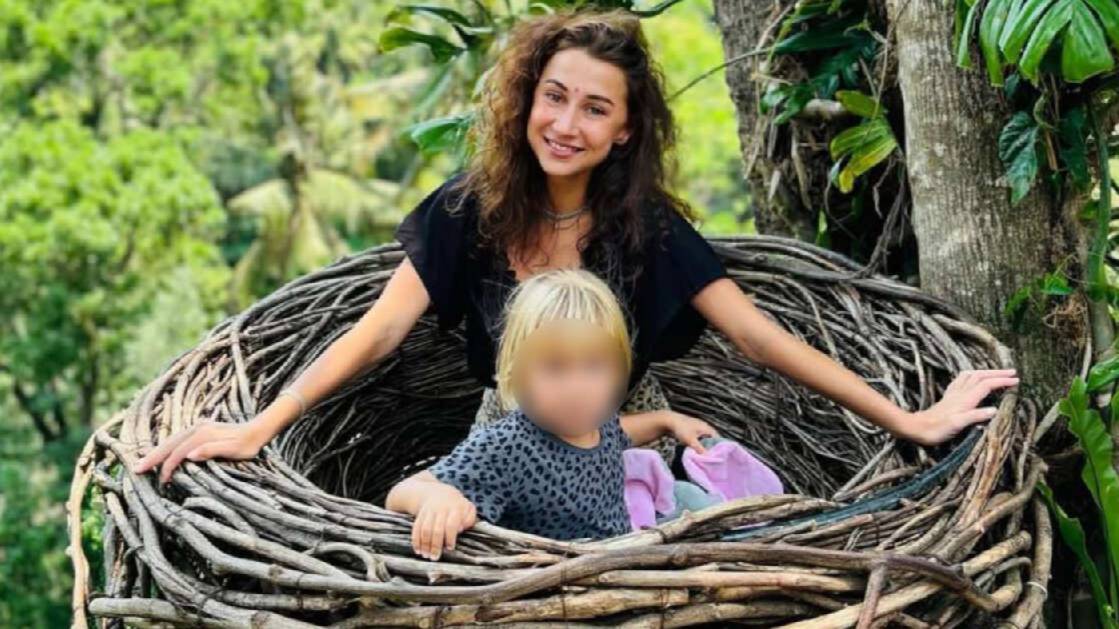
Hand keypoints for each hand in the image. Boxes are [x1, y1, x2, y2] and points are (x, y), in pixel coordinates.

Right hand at [130, 419, 270, 484]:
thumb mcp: (234, 450)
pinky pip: (178, 439)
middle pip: (169, 444)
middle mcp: (197, 428)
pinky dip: (167, 447)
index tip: (162, 481)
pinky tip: (162, 454)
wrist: (259, 430)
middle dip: (153, 457)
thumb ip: (212, 451)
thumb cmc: (248, 444)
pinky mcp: (200, 430)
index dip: (168, 467)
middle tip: (136, 469)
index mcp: (202, 434)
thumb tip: (189, 455)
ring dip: (157, 452)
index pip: (178, 452)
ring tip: (143, 463)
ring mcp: (198, 428)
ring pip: (172, 440)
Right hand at [412, 484, 476, 559]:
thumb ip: (469, 519)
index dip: (450, 537)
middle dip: (435, 545)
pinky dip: (416, 540)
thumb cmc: (458, 506)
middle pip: (436, 529)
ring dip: (424, 544)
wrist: (439, 493)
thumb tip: (460, 530)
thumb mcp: (468, 508)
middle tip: (435, 557)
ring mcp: (429, 511)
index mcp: (455, 508)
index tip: (450, 548)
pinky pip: (416, 528)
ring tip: (426, 556)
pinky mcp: (420, 514)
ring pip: (425, 529)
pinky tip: (418, 550)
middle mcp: (441, 509)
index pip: (451, 524)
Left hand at [664, 411, 719, 453]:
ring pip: (704, 438)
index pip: (717, 438)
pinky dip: (698, 443)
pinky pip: (698, 437)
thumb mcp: (691, 441)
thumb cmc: (682, 430)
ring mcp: (697, 427)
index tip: (717, 456)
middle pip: (711, 439)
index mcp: (707, 428)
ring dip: (704, 445)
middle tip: (710, 456)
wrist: (668, 421)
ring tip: (703, 454)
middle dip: (711, 447)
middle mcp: (704, 426)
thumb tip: (708, 457)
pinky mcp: (691, 429)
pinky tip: (695, 448)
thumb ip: (700, 449)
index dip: (718, 447)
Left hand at [901, 368, 1019, 445]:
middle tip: (1012, 372)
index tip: (1016, 380)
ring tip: (996, 372)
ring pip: (971, 376)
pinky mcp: (948, 397)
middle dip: (997, 373)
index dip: (1002, 381)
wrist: (917, 428)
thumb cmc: (937, 429)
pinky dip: (972, 376)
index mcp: (965, 399)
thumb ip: (975, 416)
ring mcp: (953, 394)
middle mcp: (959, 393)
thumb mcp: (958, 425)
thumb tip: (995, 409)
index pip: (987, 385)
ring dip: (985, 372)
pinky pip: (961, 380)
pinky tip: (972, 378)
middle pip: (980, 376)